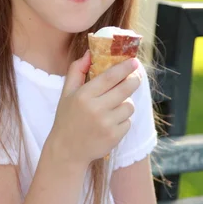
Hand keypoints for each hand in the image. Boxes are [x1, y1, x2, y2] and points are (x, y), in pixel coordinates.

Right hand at [48, 50, 141, 166]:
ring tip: (114, 106)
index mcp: (83, 95)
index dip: (124, 68)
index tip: (134, 61)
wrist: (67, 151)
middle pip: (125, 88)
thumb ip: (76, 70)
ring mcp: (106, 124)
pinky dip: (123, 120)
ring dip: (125, 103)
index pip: (109, 77)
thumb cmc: (67, 118)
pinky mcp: (114, 137)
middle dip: (134, 80)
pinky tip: (111, 122)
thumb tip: (90, 53)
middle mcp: (96, 109)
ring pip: (129, 106)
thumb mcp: (66, 93)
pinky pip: (128, 122)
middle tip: (135, 77)